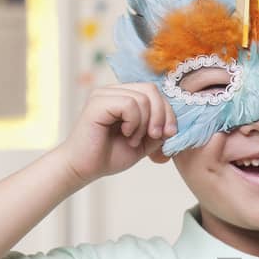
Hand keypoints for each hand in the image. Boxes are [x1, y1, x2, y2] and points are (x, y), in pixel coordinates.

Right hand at [57, 83, 177, 185]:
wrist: (84, 168)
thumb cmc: (109, 155)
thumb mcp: (143, 143)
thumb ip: (158, 131)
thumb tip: (173, 124)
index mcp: (124, 96)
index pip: (155, 92)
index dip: (167, 112)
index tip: (168, 134)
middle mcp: (113, 91)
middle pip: (151, 89)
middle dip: (161, 115)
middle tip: (155, 136)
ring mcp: (104, 94)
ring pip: (142, 98)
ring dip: (144, 124)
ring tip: (133, 139)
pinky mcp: (98, 102)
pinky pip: (129, 104)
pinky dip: (133, 123)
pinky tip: (125, 134)